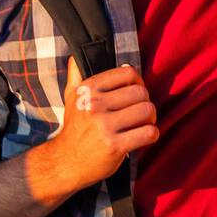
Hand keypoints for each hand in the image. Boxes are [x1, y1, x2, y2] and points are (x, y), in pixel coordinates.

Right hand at [49, 58, 157, 190]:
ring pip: (147, 111)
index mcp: (87, 89)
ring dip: (151, 119)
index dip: (138, 83)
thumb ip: (76, 75)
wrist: (65, 162)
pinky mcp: (114, 146)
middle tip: (141, 113)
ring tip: (143, 124)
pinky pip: (149, 133)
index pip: (128, 74)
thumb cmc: (75, 128)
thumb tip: (76, 55)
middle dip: (146, 103)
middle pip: (141, 93)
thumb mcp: (70, 98)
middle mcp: (94, 105)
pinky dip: (152, 134)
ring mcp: (104, 126)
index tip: (136, 94)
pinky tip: (143, 137)